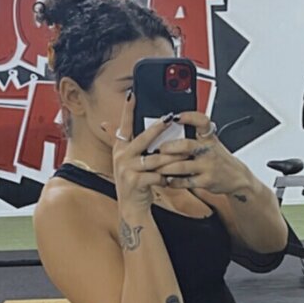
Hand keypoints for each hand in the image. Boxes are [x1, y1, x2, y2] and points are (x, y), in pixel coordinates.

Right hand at [100, 93, 192, 215]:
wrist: (131, 208)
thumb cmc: (137, 183)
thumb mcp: (132, 162)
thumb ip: (136, 146)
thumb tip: (148, 128)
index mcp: (121, 149)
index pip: (124, 125)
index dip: (128, 109)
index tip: (133, 94)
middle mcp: (121, 157)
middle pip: (142, 138)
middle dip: (157, 128)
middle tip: (169, 118)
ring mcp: (126, 169)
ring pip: (154, 158)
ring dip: (170, 156)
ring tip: (183, 153)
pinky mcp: (135, 182)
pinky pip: (156, 174)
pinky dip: (166, 176)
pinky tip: (171, 177)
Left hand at [157, 111, 256, 195]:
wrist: (237, 177)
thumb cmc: (218, 158)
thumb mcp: (211, 143)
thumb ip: (195, 138)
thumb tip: (169, 131)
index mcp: (209, 138)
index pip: (202, 122)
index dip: (189, 117)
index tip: (176, 117)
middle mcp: (209, 151)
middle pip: (186, 145)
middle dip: (169, 148)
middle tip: (158, 150)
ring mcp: (208, 166)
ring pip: (182, 166)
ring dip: (166, 167)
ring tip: (156, 167)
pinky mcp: (206, 181)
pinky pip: (186, 182)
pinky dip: (174, 181)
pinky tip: (166, 180)